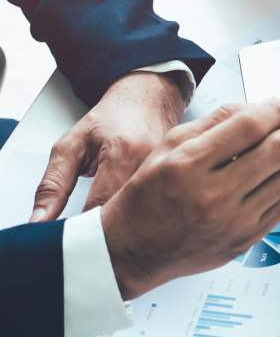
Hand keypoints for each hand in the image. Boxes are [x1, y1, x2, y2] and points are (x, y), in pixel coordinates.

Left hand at [30, 72, 185, 221]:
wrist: (149, 99)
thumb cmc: (113, 118)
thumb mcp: (72, 145)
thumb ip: (53, 184)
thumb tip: (40, 220)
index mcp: (122, 153)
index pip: (100, 208)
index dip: (84, 229)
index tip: (74, 237)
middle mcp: (152, 165)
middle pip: (127, 218)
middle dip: (107, 232)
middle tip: (93, 233)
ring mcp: (172, 173)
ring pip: (147, 218)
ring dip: (128, 225)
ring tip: (116, 221)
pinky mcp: (181, 180)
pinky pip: (160, 209)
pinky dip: (145, 216)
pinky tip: (138, 212)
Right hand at [101, 99, 279, 298]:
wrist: (134, 250)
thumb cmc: (149, 195)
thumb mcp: (169, 145)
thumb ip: (214, 120)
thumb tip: (258, 106)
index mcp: (190, 164)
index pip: (249, 126)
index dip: (276, 109)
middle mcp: (214, 194)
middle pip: (279, 150)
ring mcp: (234, 220)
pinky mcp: (246, 239)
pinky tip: (277, 176)